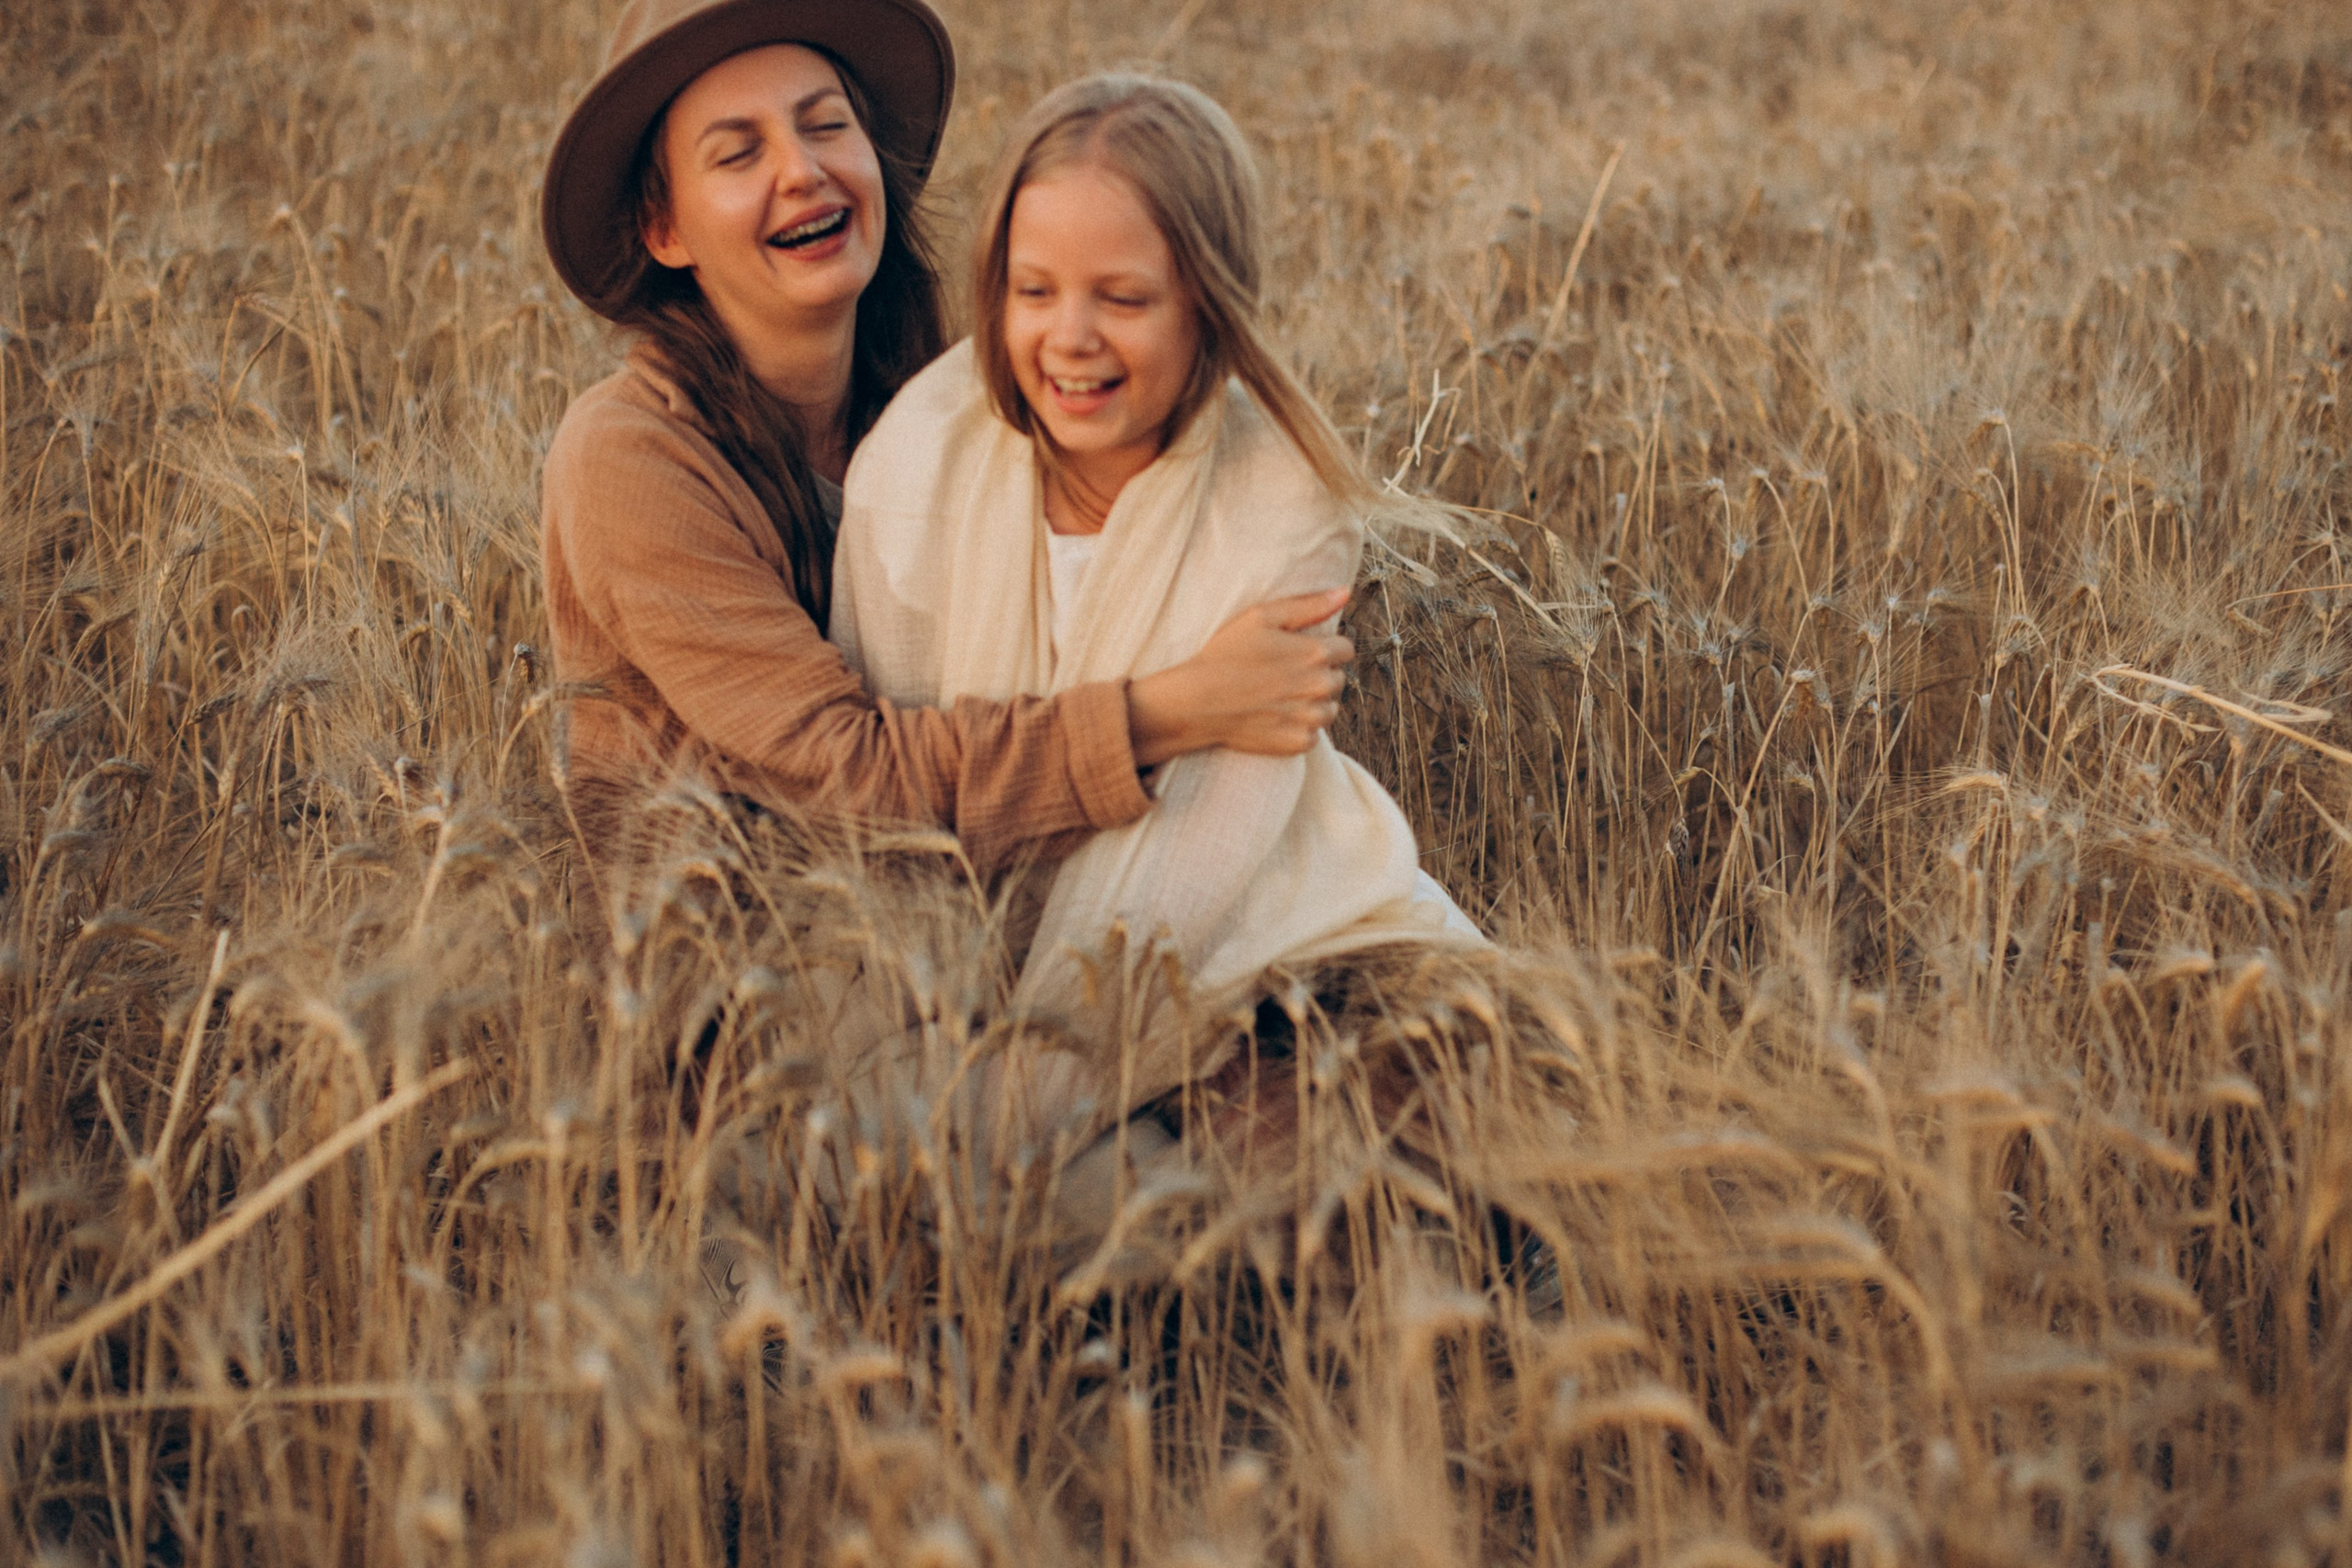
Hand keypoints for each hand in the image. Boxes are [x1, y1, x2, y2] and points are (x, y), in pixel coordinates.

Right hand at [1127, 587, 1354, 764]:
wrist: (1198, 702)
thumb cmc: (1226, 654)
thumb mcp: (1262, 617)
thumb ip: (1309, 605)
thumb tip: (1345, 593)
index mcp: (1316, 653)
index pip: (1346, 650)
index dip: (1324, 648)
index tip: (1299, 653)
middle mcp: (1320, 687)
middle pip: (1338, 679)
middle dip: (1318, 675)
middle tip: (1284, 675)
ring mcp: (1311, 718)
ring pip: (1329, 708)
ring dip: (1313, 703)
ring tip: (1279, 696)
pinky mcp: (1299, 742)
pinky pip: (1314, 733)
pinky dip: (1299, 727)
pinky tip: (1275, 717)